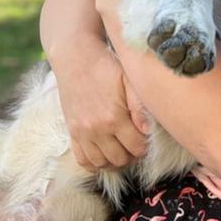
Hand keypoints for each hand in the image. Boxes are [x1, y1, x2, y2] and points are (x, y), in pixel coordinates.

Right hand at [52, 37, 149, 171]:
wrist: (75, 58)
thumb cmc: (107, 67)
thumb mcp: (129, 80)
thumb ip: (140, 107)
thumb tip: (149, 131)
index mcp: (114, 117)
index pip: (137, 147)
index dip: (146, 146)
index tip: (148, 138)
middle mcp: (96, 129)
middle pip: (120, 159)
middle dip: (132, 154)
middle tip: (136, 143)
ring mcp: (81, 133)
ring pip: (101, 163)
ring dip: (115, 160)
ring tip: (123, 148)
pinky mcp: (72, 132)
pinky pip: (82, 160)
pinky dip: (95, 162)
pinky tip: (105, 152)